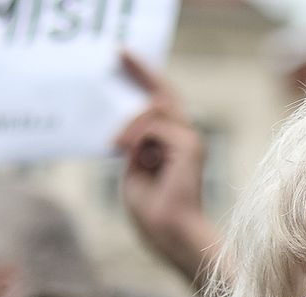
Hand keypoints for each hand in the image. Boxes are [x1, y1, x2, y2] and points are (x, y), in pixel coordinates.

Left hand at [114, 51, 219, 290]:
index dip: (143, 79)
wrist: (169, 234)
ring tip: (114, 145)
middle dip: (141, 71)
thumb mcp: (133, 173)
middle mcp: (186, 138)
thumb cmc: (153, 214)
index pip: (159, 104)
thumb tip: (126, 128)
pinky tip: (124, 149)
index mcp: (173, 145)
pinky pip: (154, 126)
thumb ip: (133, 148)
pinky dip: (135, 136)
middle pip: (163, 94)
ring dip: (128, 125)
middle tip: (118, 52)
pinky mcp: (189, 147)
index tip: (123, 59)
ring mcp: (190, 140)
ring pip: (153, 110)